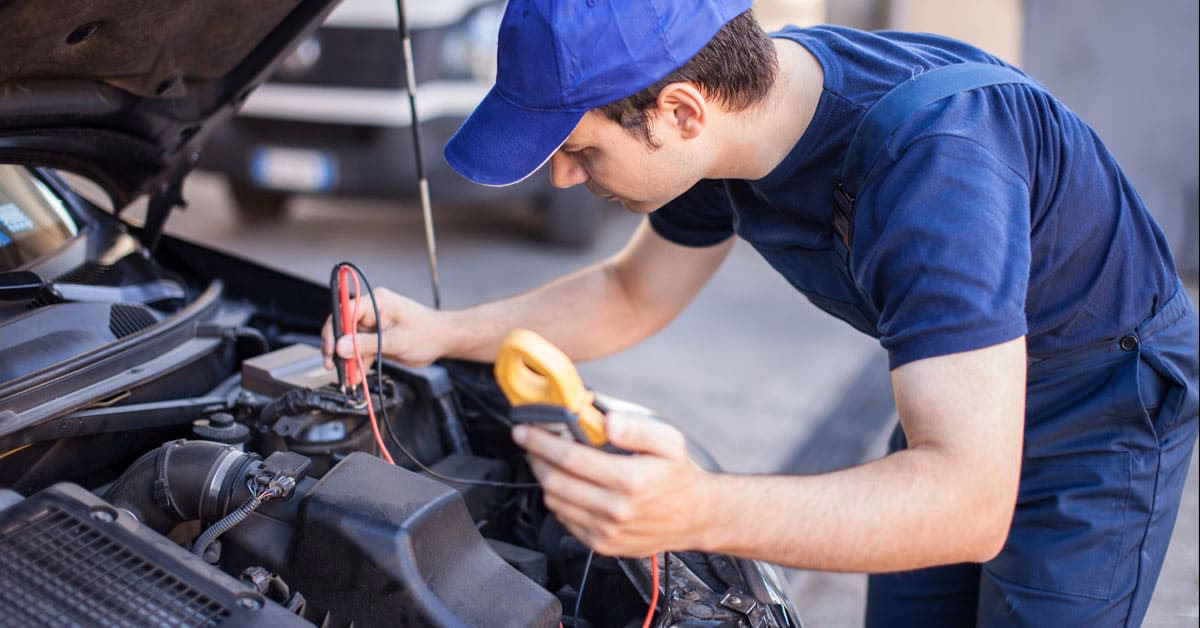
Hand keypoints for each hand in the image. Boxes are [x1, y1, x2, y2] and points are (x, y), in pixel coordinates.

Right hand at [320, 287, 447, 368]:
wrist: (443, 340)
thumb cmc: (428, 332)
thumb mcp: (397, 340)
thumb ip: (367, 344)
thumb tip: (341, 347)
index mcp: (376, 301)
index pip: (344, 311)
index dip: (334, 330)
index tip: (331, 349)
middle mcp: (371, 310)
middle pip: (343, 327)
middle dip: (336, 347)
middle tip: (332, 365)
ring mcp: (373, 324)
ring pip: (349, 341)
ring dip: (347, 359)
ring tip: (347, 376)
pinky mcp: (376, 337)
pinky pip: (360, 350)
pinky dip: (357, 363)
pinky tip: (356, 375)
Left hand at [513, 411, 714, 556]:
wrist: (695, 517)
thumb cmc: (678, 475)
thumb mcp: (668, 441)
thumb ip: (636, 427)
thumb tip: (606, 420)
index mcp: (630, 480)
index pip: (570, 458)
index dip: (541, 442)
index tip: (524, 430)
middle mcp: (616, 509)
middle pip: (555, 481)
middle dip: (535, 458)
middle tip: (530, 442)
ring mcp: (606, 531)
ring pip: (555, 502)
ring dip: (544, 478)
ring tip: (547, 460)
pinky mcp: (602, 545)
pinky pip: (565, 520)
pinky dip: (559, 500)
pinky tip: (567, 484)